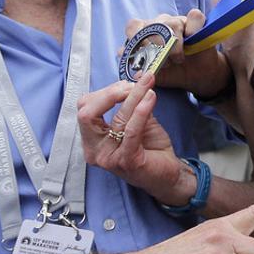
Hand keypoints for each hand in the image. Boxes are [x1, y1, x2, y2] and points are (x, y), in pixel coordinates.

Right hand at [78, 72, 189, 204]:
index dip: (104, 92)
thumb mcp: (139, 121)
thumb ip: (133, 103)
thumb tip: (137, 78)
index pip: (85, 109)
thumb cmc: (150, 149)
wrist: (168, 175)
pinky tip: (150, 98)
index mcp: (92, 140)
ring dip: (134, 96)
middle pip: (87, 113)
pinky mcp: (125, 161)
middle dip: (110, 93)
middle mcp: (94, 150)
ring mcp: (108, 157)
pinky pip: (130, 131)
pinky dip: (141, 111)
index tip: (125, 84)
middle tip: (132, 85)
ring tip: (149, 85)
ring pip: (116, 118)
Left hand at [122, 11, 231, 97]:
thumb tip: (119, 52)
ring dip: (175, 45)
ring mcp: (178, 21)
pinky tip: (192, 43)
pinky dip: (194, 28)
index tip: (140, 53)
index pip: (133, 25)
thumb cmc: (172, 72)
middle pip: (153, 25)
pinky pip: (195, 17)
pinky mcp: (196, 23)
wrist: (196, 76)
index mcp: (146, 33)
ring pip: (173, 23)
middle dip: (156, 46)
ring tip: (177, 60)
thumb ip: (137, 65)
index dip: (134, 37)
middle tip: (162, 62)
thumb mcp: (153, 73)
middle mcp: (160, 24)